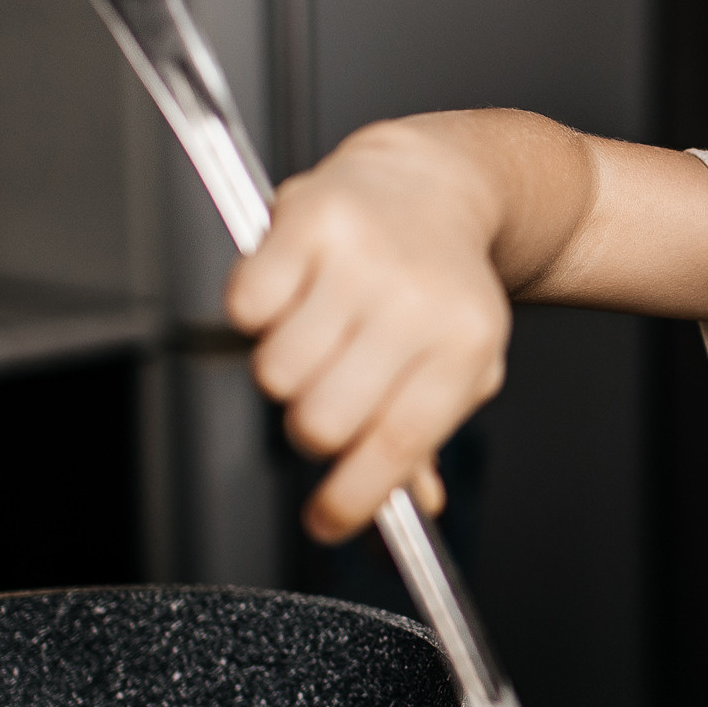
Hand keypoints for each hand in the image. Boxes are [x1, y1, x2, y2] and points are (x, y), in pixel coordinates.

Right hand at [226, 119, 514, 541]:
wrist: (432, 184)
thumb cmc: (440, 284)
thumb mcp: (459, 361)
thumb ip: (427, 435)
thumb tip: (413, 507)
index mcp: (464, 346)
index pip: (395, 445)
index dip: (351, 500)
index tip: (327, 523)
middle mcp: (414, 302)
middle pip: (321, 423)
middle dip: (314, 430)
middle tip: (327, 398)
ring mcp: (359, 260)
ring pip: (274, 374)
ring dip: (285, 370)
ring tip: (318, 333)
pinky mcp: (306, 220)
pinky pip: (244, 309)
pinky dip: (256, 313)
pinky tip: (294, 293)